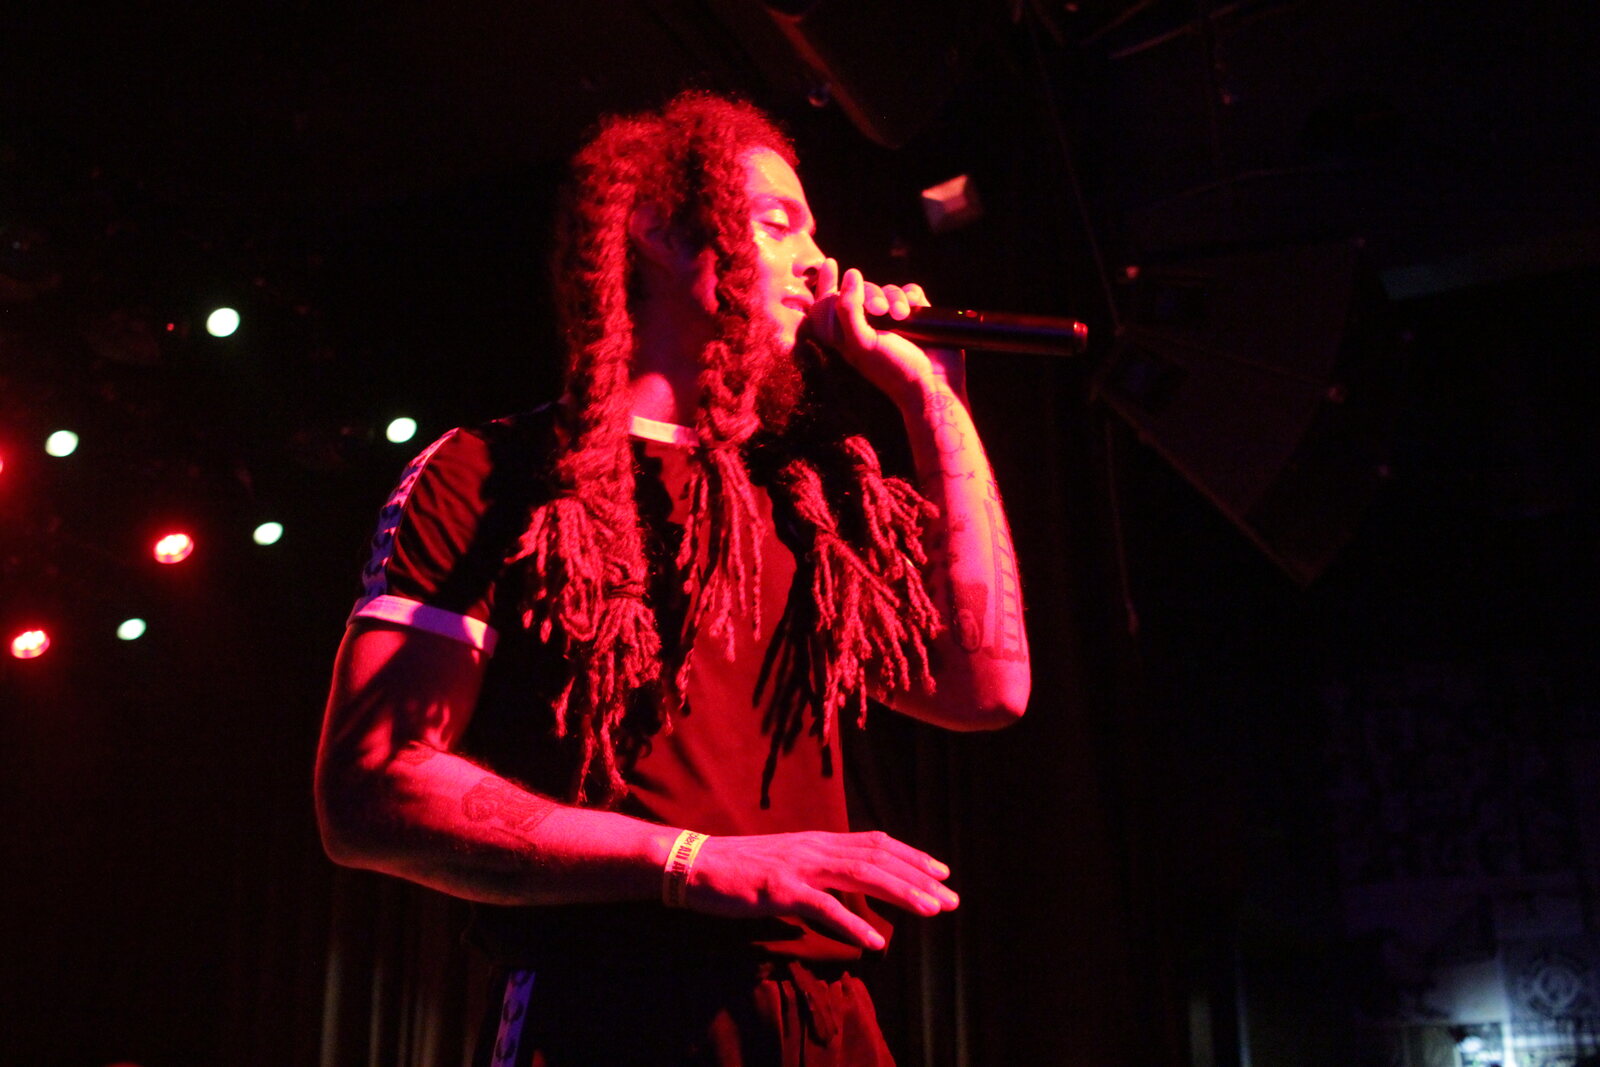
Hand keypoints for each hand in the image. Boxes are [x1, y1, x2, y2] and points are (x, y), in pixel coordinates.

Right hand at [685, 829, 958, 949]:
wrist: (696, 865)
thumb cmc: (741, 868)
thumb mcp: (789, 862)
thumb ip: (820, 870)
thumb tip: (850, 886)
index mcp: (819, 841)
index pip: (876, 843)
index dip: (912, 856)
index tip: (942, 872)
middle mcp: (815, 848)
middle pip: (878, 858)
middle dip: (919, 877)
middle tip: (952, 897)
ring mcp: (799, 867)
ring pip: (860, 876)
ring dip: (900, 893)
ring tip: (931, 910)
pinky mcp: (780, 890)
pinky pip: (823, 907)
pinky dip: (852, 923)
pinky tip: (876, 939)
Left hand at [812, 260, 965, 405]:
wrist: (931, 384)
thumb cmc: (891, 369)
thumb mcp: (861, 342)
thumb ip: (848, 308)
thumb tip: (851, 274)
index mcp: (847, 334)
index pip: (829, 303)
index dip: (825, 283)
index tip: (831, 263)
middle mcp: (869, 325)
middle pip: (861, 291)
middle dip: (870, 295)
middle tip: (880, 310)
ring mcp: (894, 320)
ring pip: (887, 289)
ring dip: (894, 298)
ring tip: (901, 316)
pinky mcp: (917, 316)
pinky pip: (910, 291)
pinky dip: (911, 296)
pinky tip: (913, 310)